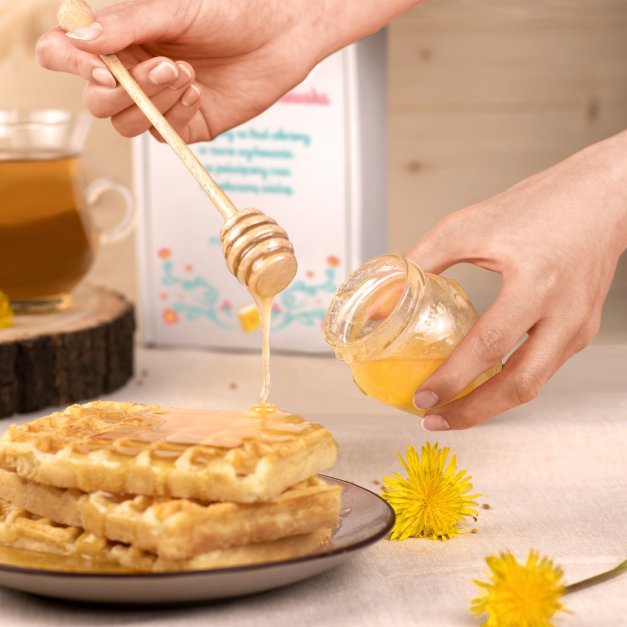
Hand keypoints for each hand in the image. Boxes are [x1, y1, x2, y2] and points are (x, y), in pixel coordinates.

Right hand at [36, 0, 417, 142]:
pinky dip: (176, 116)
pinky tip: (199, 92)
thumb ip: (128, 24)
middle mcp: (134, 70)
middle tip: (168, 66)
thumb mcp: (177, 8)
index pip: (66, 54)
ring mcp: (159, 100)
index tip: (104, 68)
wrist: (282, 34)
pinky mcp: (186, 124)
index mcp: (120, 36)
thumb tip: (78, 37)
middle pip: (97, 100)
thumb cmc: (233, 10)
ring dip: (155, 102)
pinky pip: (162, 134)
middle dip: (128, 90)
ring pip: (127, 123)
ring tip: (188, 74)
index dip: (72, 65)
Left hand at [408, 131, 626, 429]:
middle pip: (519, 385)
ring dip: (491, 404)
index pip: (488, 346)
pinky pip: (542, 369)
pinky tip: (482, 384)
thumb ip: (424, 260)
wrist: (604, 198)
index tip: (421, 397)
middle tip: (434, 419)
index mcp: (536, 285)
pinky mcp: (581, 330)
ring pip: (533, 385)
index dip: (452, 378)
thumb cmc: (543, 205)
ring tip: (452, 410)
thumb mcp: (470, 225)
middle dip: (473, 412)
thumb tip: (388, 295)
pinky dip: (510, 384)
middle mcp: (564, 314)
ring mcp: (578, 327)